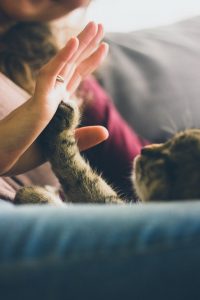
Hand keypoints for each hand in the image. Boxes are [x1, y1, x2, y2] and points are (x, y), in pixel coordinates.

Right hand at [0, 22, 108, 174]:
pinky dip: (61, 58)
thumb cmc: (25, 152)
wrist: (1, 160)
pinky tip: (74, 42)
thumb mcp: (62, 146)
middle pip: (72, 65)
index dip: (89, 61)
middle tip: (100, 25)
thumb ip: (82, 137)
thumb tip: (106, 131)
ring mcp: (44, 96)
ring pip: (64, 64)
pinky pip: (49, 75)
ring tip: (96, 25)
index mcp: (56, 105)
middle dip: (87, 45)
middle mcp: (51, 96)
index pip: (75, 77)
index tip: (103, 47)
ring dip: (80, 44)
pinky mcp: (37, 102)